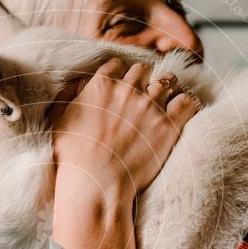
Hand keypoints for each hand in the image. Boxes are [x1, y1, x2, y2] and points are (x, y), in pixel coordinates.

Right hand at [50, 58, 200, 197]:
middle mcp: (128, 89)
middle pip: (143, 70)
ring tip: (163, 101)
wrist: (96, 183)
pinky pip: (188, 102)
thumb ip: (68, 94)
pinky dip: (186, 103)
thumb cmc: (73, 156)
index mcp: (102, 85)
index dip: (120, 75)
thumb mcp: (60, 119)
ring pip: (167, 81)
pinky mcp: (169, 126)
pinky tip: (181, 110)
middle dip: (142, 80)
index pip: (118, 65)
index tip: (121, 86)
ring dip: (165, 89)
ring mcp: (151, 106)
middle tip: (141, 96)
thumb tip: (79, 82)